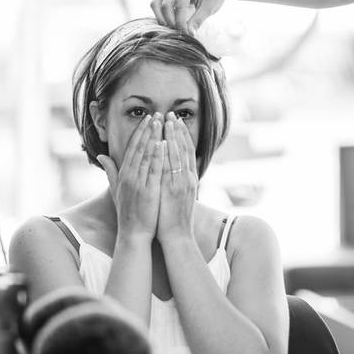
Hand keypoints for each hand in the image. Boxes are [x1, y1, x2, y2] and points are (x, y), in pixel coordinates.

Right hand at [97, 113, 165, 240]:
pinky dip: (158, 156)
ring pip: (146, 155)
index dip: (140, 132)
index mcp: (123, 175)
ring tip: (162, 123)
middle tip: (157, 114)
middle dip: (148, 130)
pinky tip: (163, 143)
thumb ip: (110, 171)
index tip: (148, 119)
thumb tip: (101, 155)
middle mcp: (129, 176)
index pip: (132, 148)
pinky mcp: (148, 191)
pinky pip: (154, 170)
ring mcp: (138, 183)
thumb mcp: (116, 189)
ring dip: (154, 137)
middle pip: (139, 148)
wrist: (133, 234)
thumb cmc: (127, 212)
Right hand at [151, 0, 228, 34]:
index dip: (181, 23)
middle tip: (180, 33)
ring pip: (156, 3)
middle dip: (171, 22)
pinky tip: (169, 23)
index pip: (179, 7)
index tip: (188, 35)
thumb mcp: (210, 7)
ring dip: (161, 18)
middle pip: (165, 6)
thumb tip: (189, 34)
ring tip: (172, 28)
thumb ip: (198, 20)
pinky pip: (157, 3)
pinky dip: (160, 14)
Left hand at [157, 112, 198, 243]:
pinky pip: (172, 167)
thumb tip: (169, 171)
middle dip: (178, 131)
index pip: (186, 153)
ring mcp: (183, 183)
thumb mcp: (176, 198)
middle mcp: (188, 179)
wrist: (177, 238)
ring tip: (168, 121)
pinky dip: (169, 154)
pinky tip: (164, 141)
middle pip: (184, 150)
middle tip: (172, 114)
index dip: (181, 136)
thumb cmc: (173, 220)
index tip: (175, 122)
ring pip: (179, 155)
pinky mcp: (175, 190)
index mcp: (188, 180)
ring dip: (174, 137)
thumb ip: (172, 182)